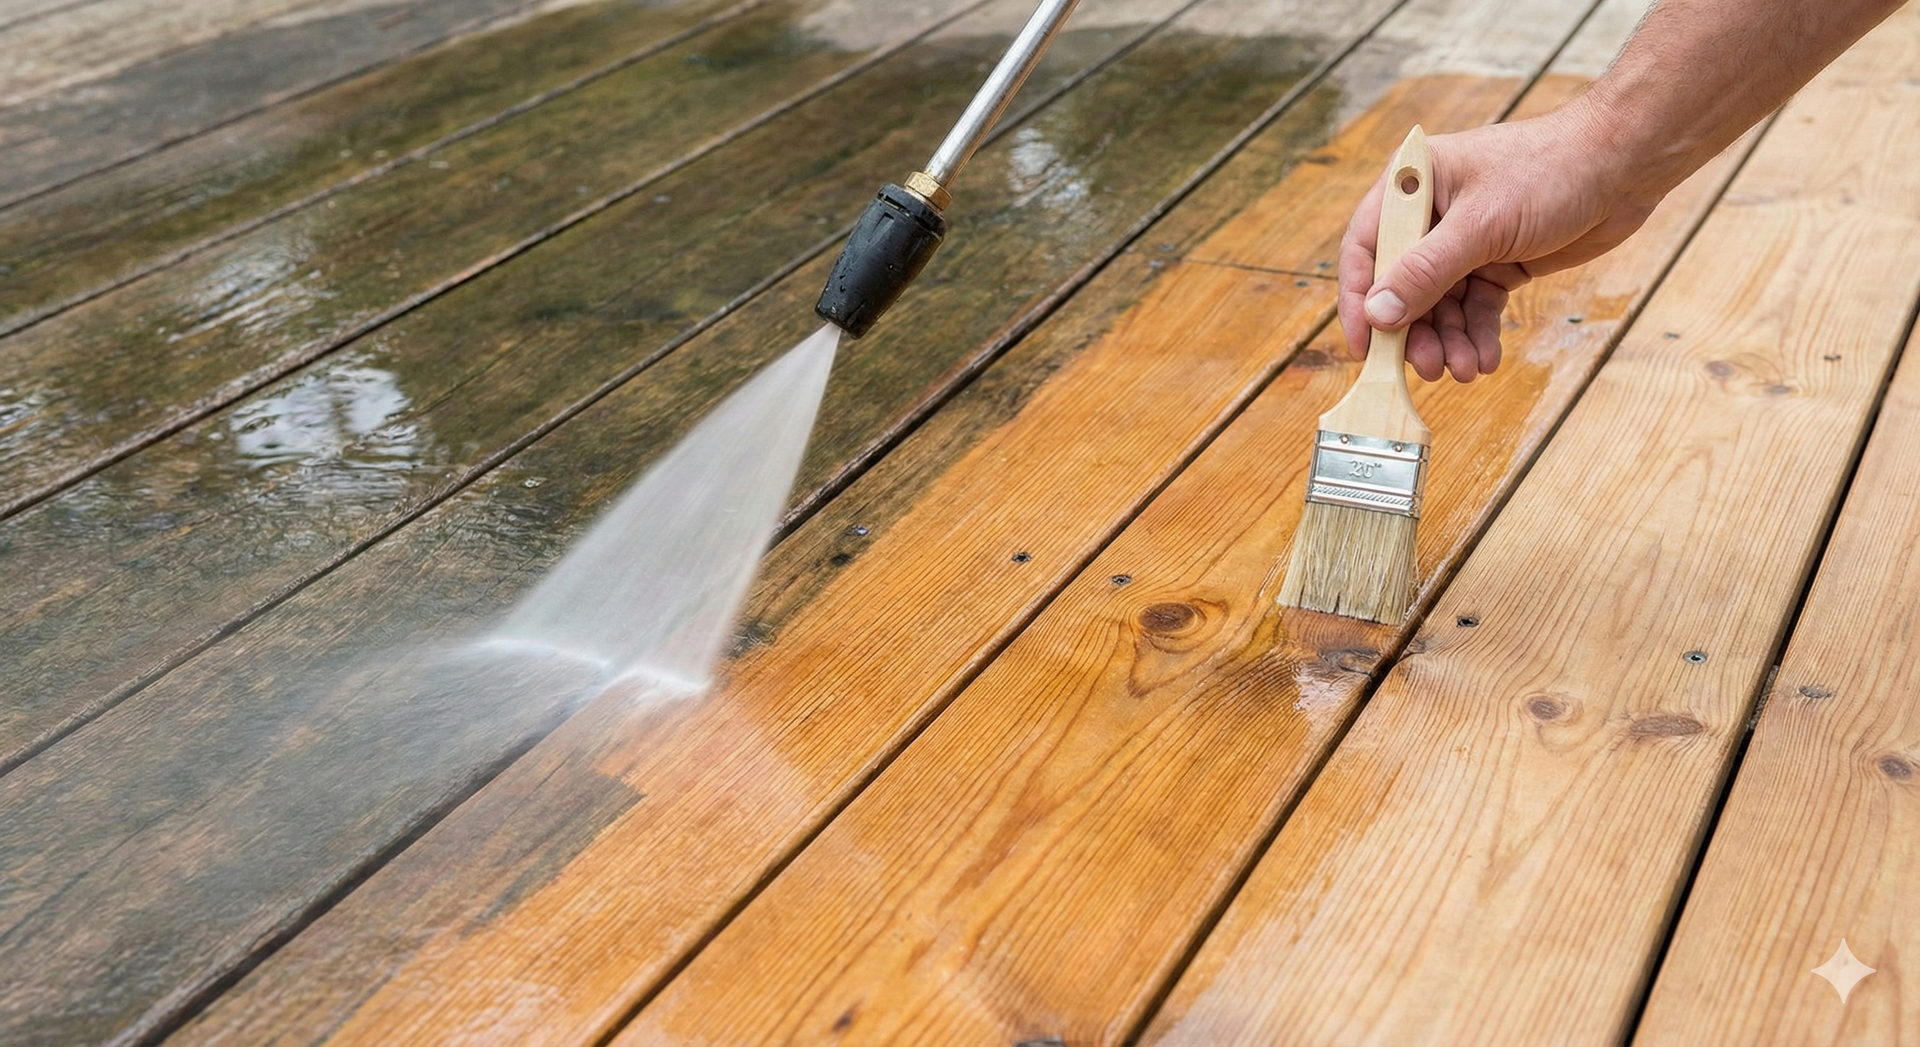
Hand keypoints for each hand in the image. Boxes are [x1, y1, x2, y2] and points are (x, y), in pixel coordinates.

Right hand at [1338, 100, 1659, 381]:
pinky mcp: (1497, 262)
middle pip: (1401, 286)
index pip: (1365, 248)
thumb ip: (1426, 271)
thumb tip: (1378, 314)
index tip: (1364, 347)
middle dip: (1415, 331)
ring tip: (1466, 369)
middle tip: (1427, 367)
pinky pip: (1475, 307)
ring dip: (1449, 340)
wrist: (1627, 164)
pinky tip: (1486, 357)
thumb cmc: (1552, 169)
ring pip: (1440, 304)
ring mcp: (1465, 241)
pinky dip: (1478, 333)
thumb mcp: (1482, 224)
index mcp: (1414, 187)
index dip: (1359, 300)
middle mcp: (1432, 215)